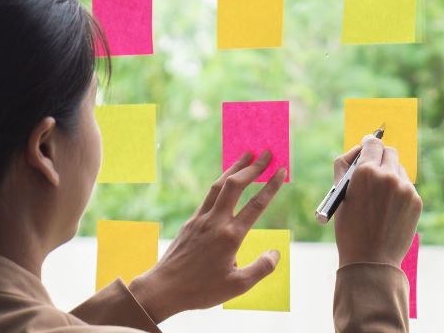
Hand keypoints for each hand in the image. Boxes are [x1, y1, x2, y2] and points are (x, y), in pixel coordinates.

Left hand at [128, 150, 285, 322]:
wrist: (163, 289)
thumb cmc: (200, 290)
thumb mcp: (238, 286)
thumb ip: (262, 268)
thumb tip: (275, 253)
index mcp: (230, 236)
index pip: (256, 204)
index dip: (271, 185)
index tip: (281, 170)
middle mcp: (215, 222)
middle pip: (235, 185)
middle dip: (253, 166)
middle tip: (267, 152)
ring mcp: (200, 219)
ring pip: (218, 185)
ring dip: (235, 168)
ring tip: (247, 155)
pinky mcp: (190, 222)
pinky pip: (208, 196)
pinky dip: (221, 183)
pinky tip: (225, 182)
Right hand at [333, 136, 421, 267]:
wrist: (371, 260)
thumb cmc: (349, 228)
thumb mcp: (339, 195)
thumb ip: (344, 165)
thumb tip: (359, 147)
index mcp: (365, 172)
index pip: (372, 143)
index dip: (368, 144)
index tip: (367, 146)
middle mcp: (388, 176)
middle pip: (389, 151)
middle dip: (381, 156)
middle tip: (374, 168)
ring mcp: (405, 188)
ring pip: (399, 169)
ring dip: (390, 174)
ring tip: (379, 198)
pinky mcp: (416, 200)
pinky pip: (407, 186)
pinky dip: (399, 192)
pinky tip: (389, 209)